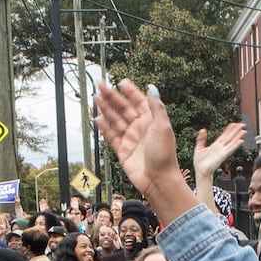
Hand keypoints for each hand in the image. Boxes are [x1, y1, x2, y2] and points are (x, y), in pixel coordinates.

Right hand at [94, 81, 190, 218]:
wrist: (158, 179)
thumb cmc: (164, 154)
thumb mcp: (162, 126)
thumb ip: (156, 107)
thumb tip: (151, 88)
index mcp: (152, 121)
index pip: (139, 102)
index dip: (130, 92)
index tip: (121, 82)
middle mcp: (141, 128)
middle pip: (124, 109)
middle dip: (112, 97)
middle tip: (101, 86)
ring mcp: (131, 139)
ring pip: (116, 121)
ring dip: (106, 109)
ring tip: (95, 99)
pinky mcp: (123, 151)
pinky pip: (112, 137)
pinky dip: (104, 128)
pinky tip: (97, 119)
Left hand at [192, 123, 246, 179]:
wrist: (200, 172)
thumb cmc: (199, 163)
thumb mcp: (199, 148)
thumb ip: (201, 139)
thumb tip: (202, 130)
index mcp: (215, 146)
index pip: (224, 136)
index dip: (229, 129)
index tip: (233, 124)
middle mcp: (220, 148)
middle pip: (230, 137)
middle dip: (236, 131)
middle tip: (242, 124)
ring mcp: (222, 152)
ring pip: (232, 142)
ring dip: (238, 137)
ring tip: (243, 131)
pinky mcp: (223, 156)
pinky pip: (230, 150)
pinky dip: (235, 145)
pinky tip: (240, 141)